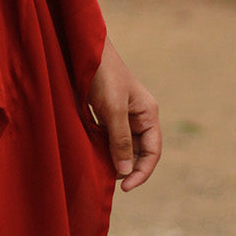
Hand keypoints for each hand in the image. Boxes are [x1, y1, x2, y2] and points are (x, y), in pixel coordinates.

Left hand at [87, 36, 160, 191]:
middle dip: (126, 167)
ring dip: (113, 158)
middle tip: (107, 179)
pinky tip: (91, 153)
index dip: (141, 172)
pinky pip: (108, 135)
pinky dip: (102, 146)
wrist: (83, 48)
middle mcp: (139, 115)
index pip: (152, 152)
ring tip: (99, 169)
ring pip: (122, 144)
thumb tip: (126, 171)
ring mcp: (122, 113)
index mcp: (148, 114)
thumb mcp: (114, 110)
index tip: (124, 187)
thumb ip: (121, 140)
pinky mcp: (106, 111)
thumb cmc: (102, 75)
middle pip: (138, 150)